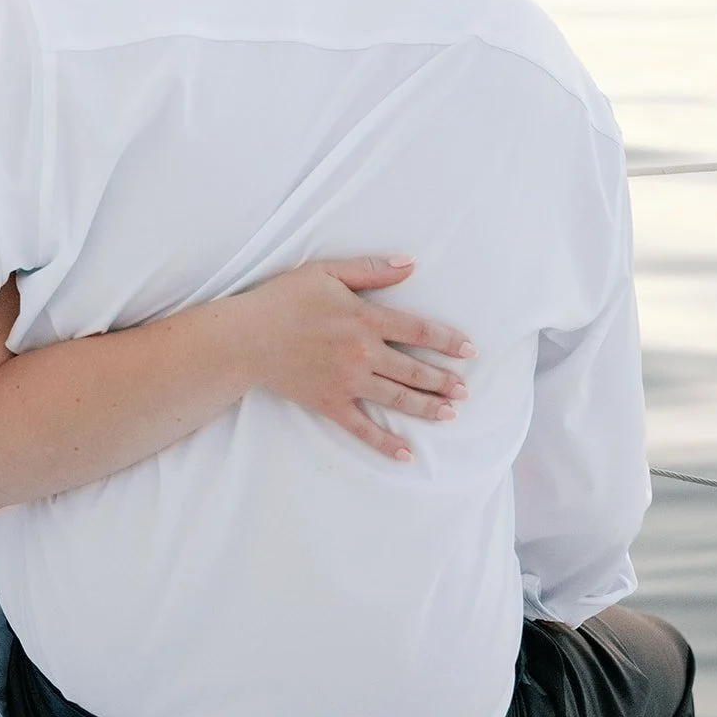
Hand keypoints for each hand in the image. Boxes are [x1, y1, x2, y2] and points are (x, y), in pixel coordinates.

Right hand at [236, 258, 475, 461]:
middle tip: (466, 389)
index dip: (447, 340)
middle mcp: (362, 354)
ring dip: (427, 407)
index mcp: (365, 319)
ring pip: (397, 398)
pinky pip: (363, 428)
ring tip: (450, 412)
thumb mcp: (326, 272)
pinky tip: (406, 453)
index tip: (470, 350)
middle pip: (414, 370)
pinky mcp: (330, 403)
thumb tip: (411, 263)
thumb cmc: (283, 299)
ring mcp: (347, 382)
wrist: (246, 338)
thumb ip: (371, 269)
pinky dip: (385, 442)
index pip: (418, 330)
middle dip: (444, 380)